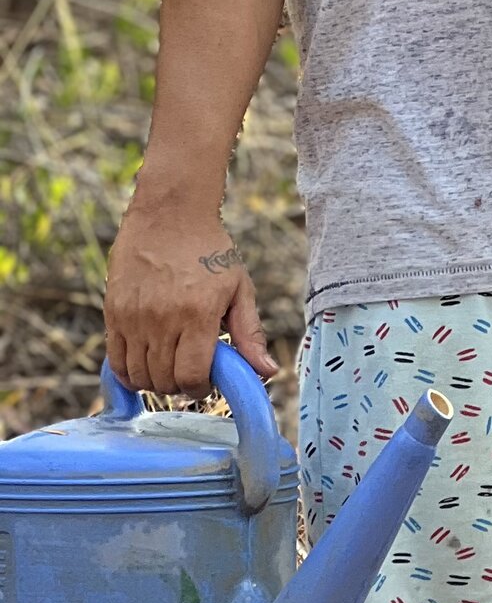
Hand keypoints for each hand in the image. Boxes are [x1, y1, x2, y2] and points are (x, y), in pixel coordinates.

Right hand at [104, 199, 275, 396]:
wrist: (170, 215)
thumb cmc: (210, 250)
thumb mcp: (239, 288)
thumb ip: (250, 334)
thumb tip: (267, 372)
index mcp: (198, 314)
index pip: (192, 376)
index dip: (200, 388)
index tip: (207, 381)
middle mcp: (162, 319)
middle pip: (164, 380)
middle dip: (180, 385)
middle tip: (189, 372)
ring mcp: (133, 317)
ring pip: (138, 375)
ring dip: (154, 380)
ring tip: (169, 366)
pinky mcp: (113, 312)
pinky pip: (115, 360)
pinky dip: (128, 373)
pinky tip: (144, 365)